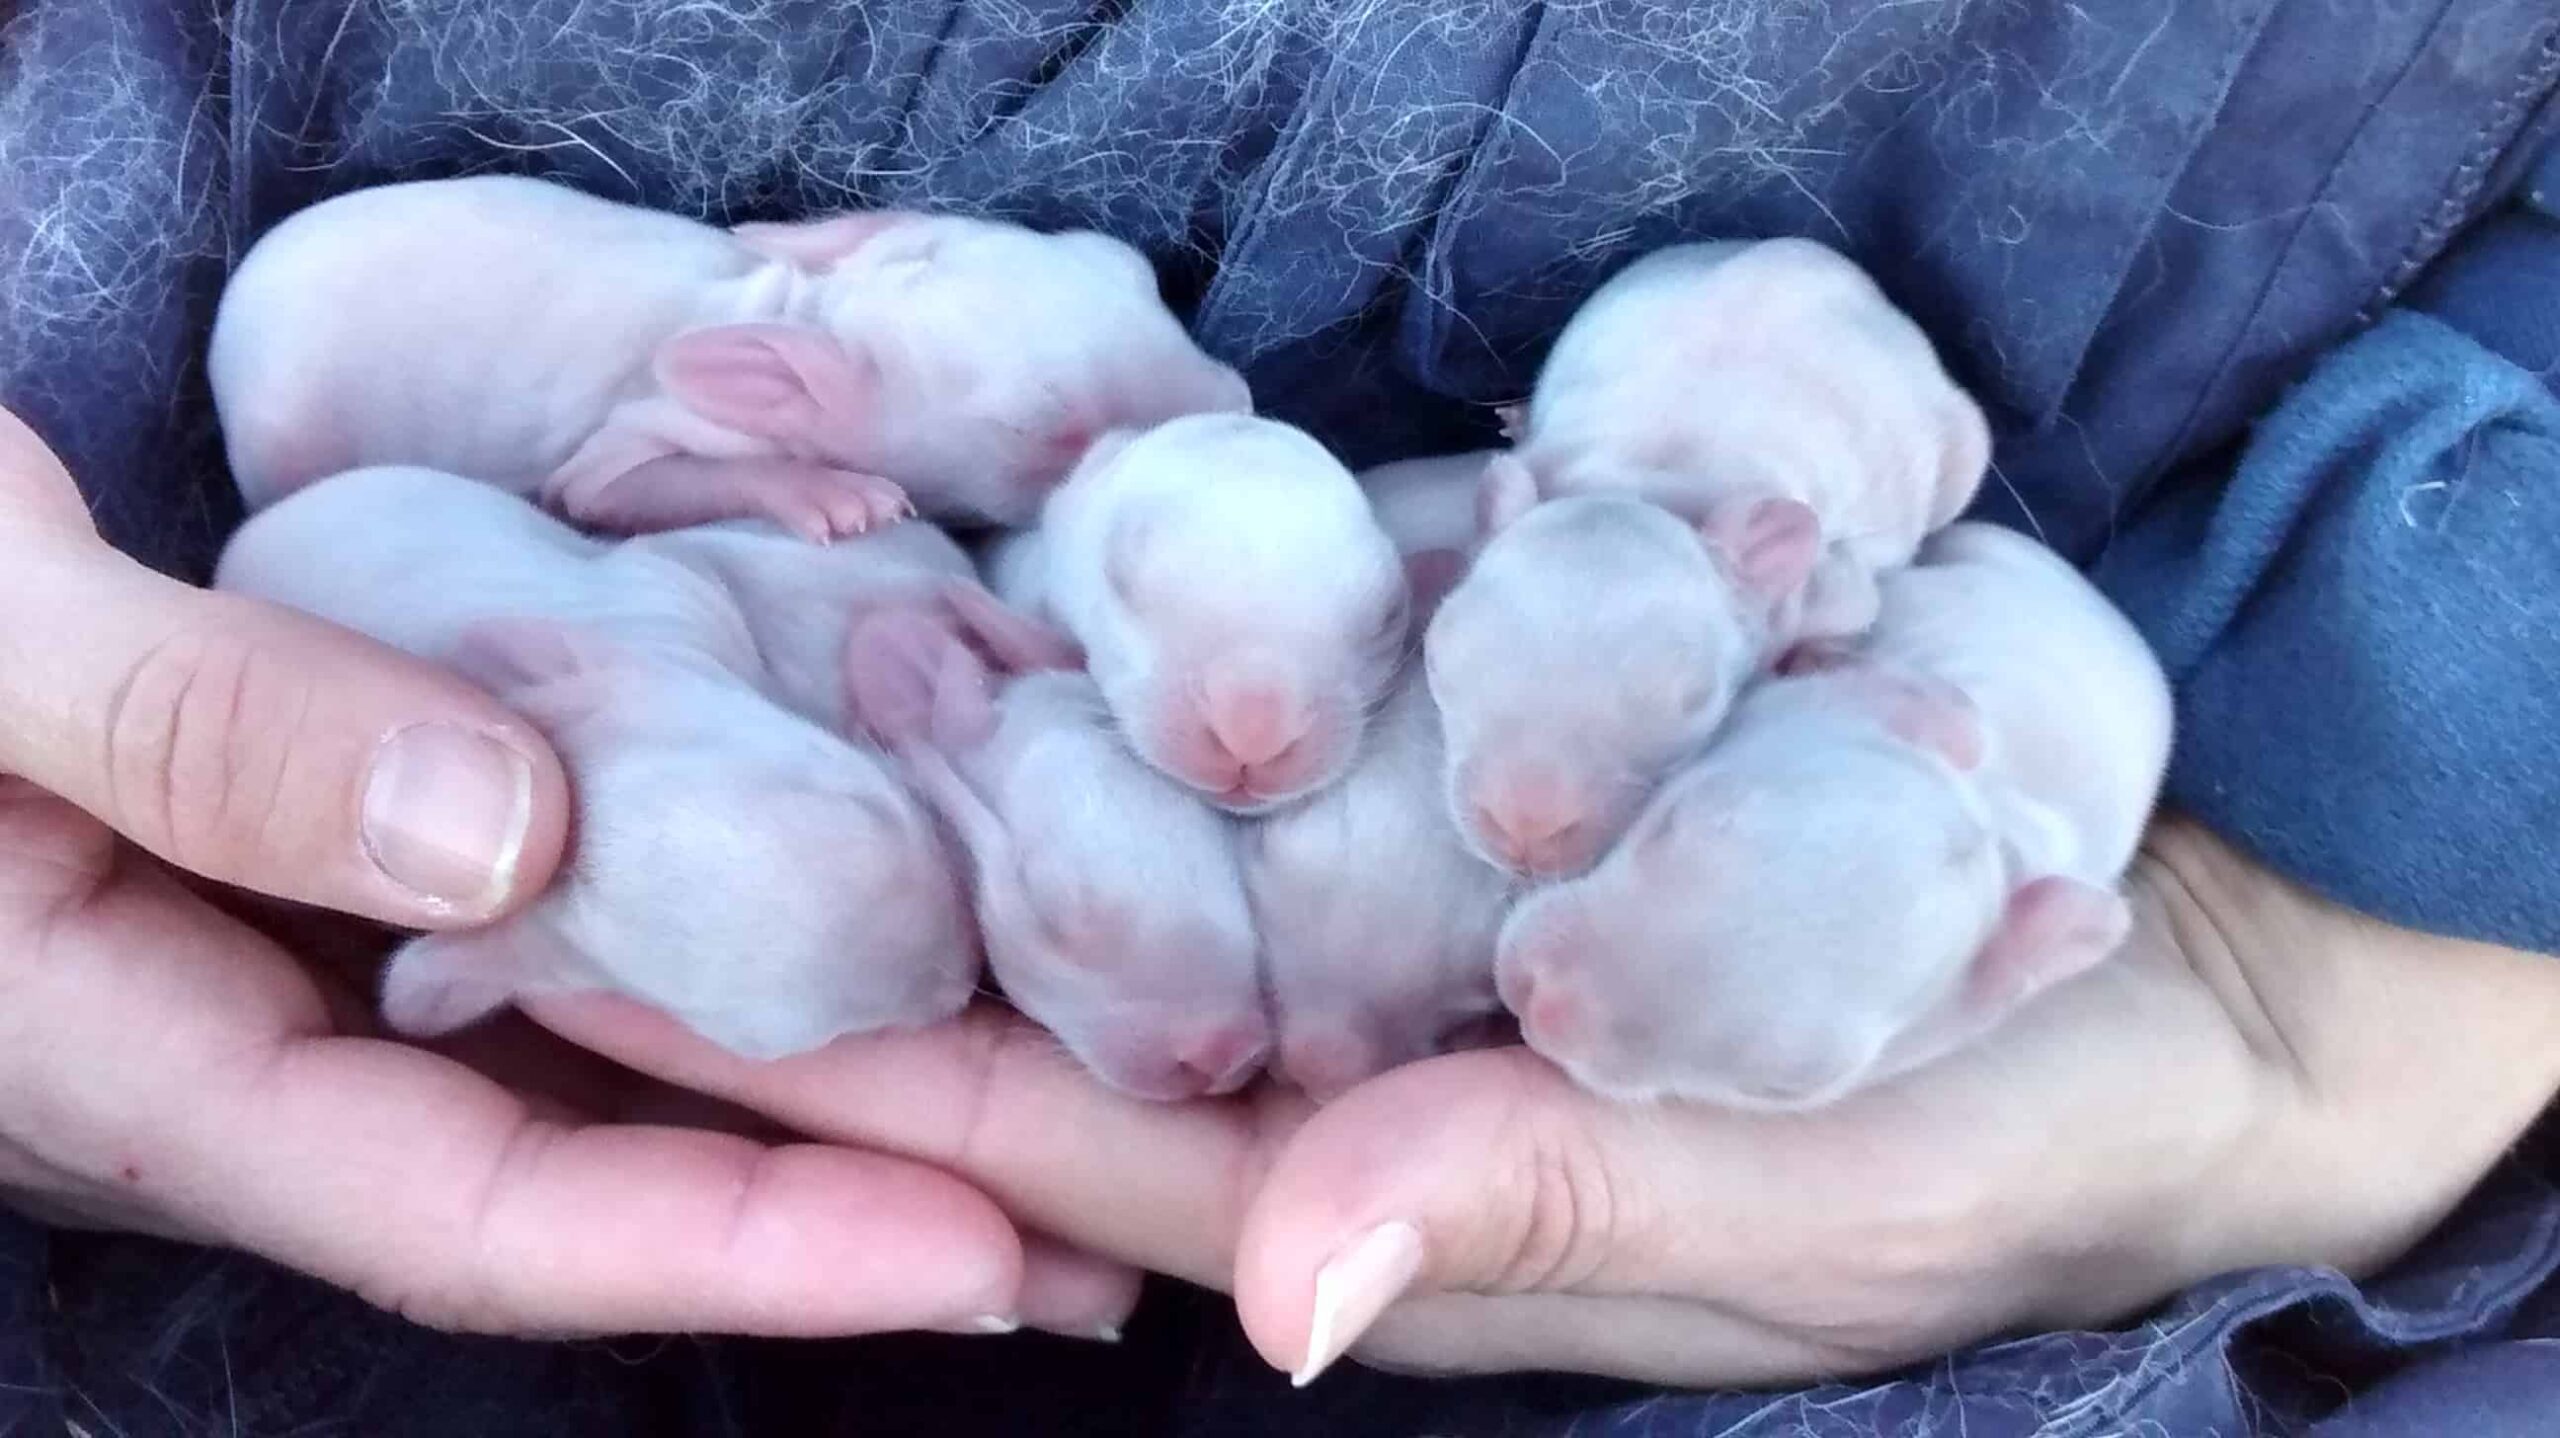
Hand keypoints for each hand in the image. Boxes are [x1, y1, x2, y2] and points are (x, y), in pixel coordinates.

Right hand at [0, 407, 1133, 1338]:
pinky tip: (870, 942)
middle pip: (583, 1185)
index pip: (477, 1213)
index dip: (736, 1250)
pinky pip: (556, 951)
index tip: (983, 1253)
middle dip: (841, 1220)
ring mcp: (285, 977)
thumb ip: (196, 729)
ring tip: (1056, 1123)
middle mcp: (235, 1059)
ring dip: (815, 1113)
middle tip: (1105, 1239)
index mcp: (125, 1055)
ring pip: (588, 1081)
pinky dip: (717, 964)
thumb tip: (508, 832)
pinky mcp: (329, 873)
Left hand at [543, 816, 2559, 1381]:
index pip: (1038, 1120)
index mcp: (1371, 1188)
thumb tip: (1265, 1284)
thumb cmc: (2002, 1135)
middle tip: (551, 779)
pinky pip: (1258, 706)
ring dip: (922, 736)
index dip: (813, 1041)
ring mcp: (1394, 889)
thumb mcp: (1797, 1195)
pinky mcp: (1474, 752)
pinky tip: (980, 563)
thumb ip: (1536, 1204)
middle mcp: (1342, 1040)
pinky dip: (1117, 647)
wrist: (2177, 985)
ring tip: (698, 638)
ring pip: (1114, 817)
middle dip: (801, 884)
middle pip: (1025, 957)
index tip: (584, 956)